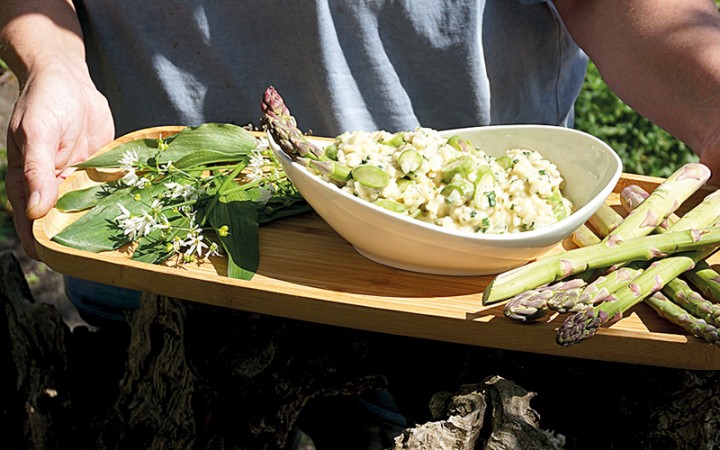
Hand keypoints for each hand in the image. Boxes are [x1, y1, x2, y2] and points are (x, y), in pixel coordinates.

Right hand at [5, 58, 113, 258]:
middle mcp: (53, 187)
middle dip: (79, 240)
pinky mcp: (100, 170)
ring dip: (104, 224)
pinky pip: (109, 191)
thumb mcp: (37, 134)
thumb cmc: (44, 102)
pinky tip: (140, 215)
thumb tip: (34, 211)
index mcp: (28, 183)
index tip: (63, 263)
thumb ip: (37, 171)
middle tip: (104, 258)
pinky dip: (120, 201)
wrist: (69, 79)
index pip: (33, 224)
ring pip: (89, 211)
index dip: (44, 245)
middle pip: (63, 223)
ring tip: (126, 244)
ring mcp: (78, 180)